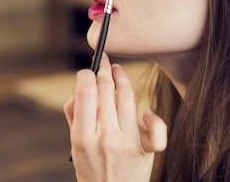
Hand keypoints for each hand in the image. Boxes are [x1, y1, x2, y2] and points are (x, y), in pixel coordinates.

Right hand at [64, 54, 166, 181]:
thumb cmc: (91, 167)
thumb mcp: (74, 143)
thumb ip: (74, 113)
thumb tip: (81, 87)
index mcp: (83, 136)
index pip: (86, 91)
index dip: (87, 74)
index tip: (87, 71)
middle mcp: (106, 137)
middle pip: (107, 89)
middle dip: (104, 69)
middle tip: (104, 62)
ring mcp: (127, 143)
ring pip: (127, 97)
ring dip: (122, 78)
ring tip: (117, 70)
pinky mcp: (145, 150)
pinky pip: (156, 130)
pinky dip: (152, 117)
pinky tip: (144, 112)